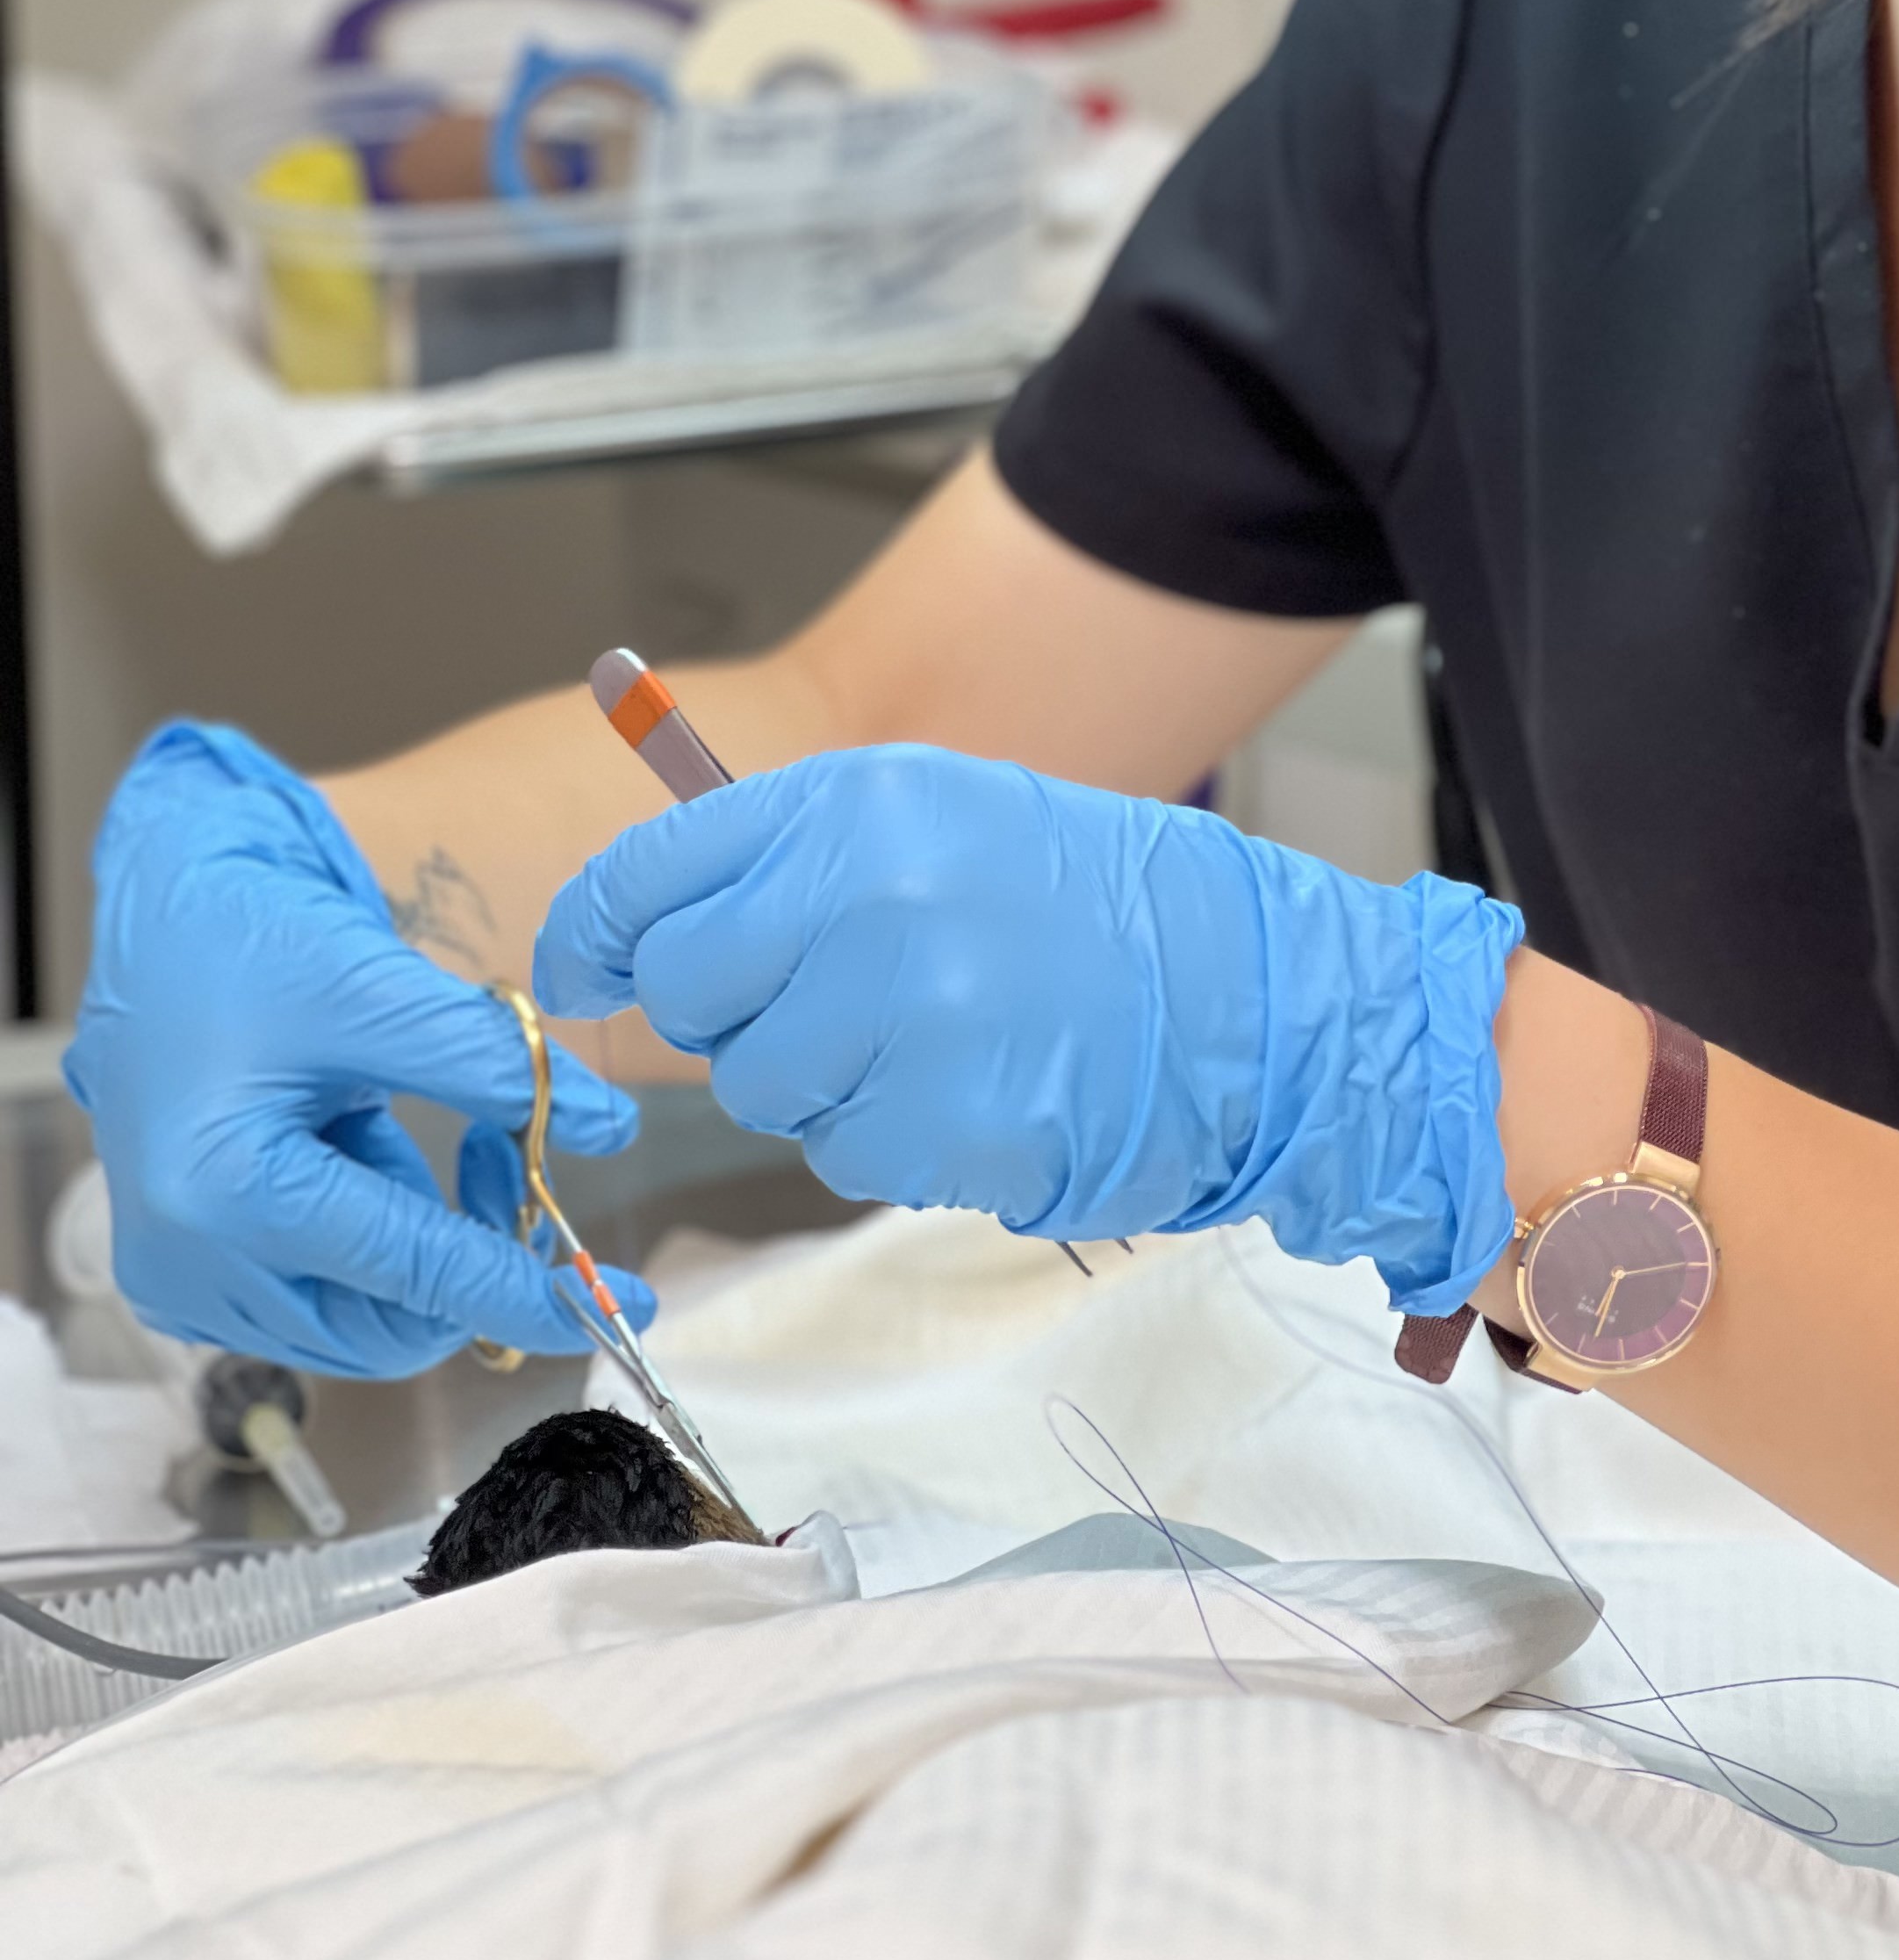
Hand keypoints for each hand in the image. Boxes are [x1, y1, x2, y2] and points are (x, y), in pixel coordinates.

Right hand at [68, 722, 653, 1378]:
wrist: (161, 929)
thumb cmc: (252, 941)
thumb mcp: (378, 988)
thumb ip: (496, 1065)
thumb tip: (610, 1127)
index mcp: (226, 1192)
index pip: (414, 1273)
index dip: (528, 1291)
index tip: (628, 1306)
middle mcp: (189, 1263)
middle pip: (390, 1326)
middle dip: (473, 1258)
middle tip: (502, 1149)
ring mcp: (182, 1281)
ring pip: (362, 1324)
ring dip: (421, 1248)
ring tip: (403, 1131)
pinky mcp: (189, 1278)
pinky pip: (320, 1300)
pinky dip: (372, 1244)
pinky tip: (358, 1151)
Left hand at [535, 747, 1523, 1311]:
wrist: (1260, 996)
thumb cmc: (1102, 906)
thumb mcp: (945, 819)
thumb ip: (799, 858)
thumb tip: (649, 921)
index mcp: (857, 805)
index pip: (650, 877)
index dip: (590, 936)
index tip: (577, 974)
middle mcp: (865, 899)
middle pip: (690, 997)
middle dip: (727, 1020)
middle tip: (818, 1009)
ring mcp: (905, 1019)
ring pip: (765, 1089)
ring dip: (826, 1085)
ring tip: (939, 1039)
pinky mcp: (943, 1126)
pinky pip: (850, 1154)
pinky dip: (899, 1139)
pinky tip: (983, 1089)